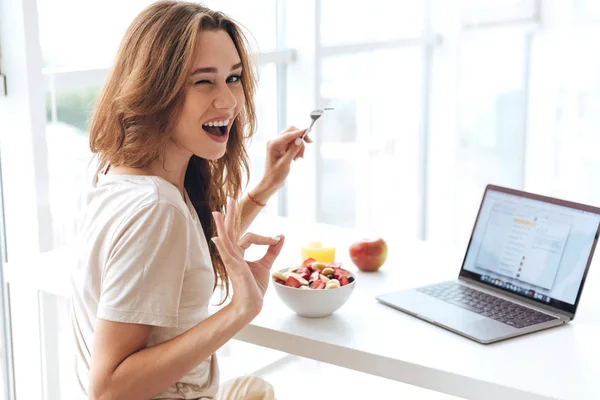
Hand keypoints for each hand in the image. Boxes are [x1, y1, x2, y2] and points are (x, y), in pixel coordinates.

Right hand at [211, 197, 284, 315]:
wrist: (251, 304)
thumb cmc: (255, 286)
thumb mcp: (266, 264)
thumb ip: (273, 250)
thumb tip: (281, 236)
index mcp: (239, 253)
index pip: (250, 237)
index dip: (266, 237)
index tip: (278, 240)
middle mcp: (233, 254)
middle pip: (230, 231)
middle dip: (230, 215)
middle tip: (228, 198)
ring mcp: (231, 261)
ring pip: (226, 239)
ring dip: (222, 225)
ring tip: (217, 213)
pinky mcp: (234, 268)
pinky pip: (226, 255)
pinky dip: (222, 246)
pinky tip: (217, 238)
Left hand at [261, 126, 311, 190]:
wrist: (270, 182)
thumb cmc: (275, 175)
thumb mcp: (285, 163)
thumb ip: (292, 150)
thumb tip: (300, 140)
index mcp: (273, 144)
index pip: (289, 134)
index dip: (299, 132)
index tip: (308, 130)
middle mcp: (275, 141)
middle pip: (291, 132)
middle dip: (300, 139)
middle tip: (307, 148)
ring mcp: (278, 144)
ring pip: (294, 138)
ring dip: (300, 146)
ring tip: (299, 158)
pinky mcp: (282, 148)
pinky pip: (293, 144)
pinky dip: (297, 149)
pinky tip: (296, 158)